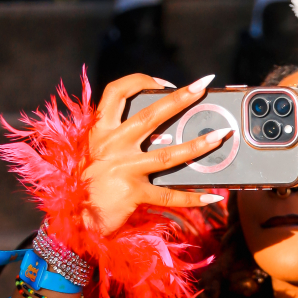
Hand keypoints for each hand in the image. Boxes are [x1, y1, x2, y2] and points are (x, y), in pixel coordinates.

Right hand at [82, 73, 231, 235]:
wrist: (77, 217)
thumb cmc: (92, 182)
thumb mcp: (99, 151)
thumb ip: (122, 137)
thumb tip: (167, 131)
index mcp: (100, 130)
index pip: (116, 92)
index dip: (140, 80)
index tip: (164, 82)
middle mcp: (111, 145)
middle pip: (150, 115)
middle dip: (180, 98)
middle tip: (203, 86)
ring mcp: (123, 168)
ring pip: (168, 154)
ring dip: (198, 145)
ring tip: (220, 137)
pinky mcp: (133, 193)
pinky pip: (170, 195)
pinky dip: (194, 196)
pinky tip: (215, 194)